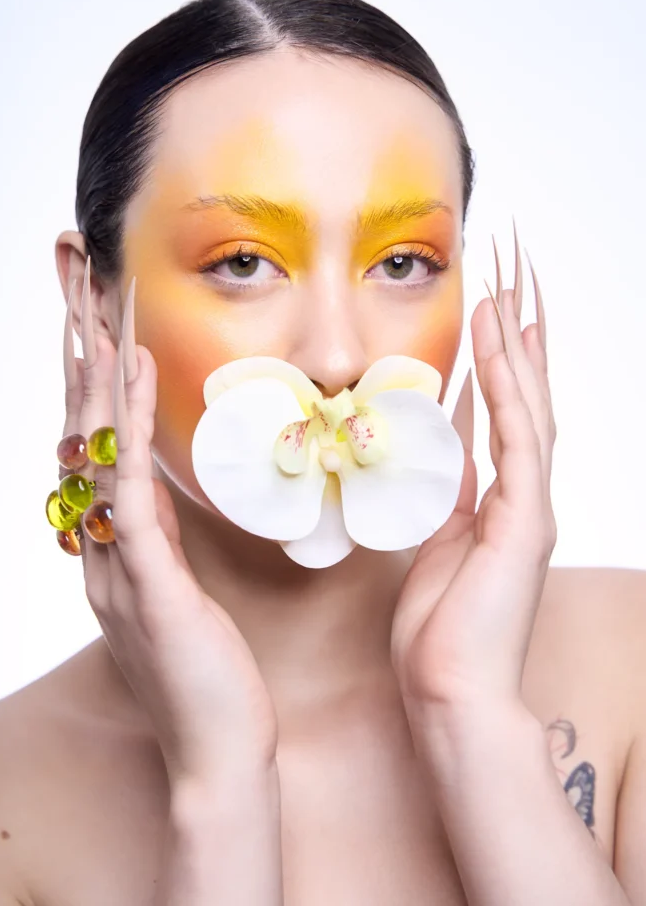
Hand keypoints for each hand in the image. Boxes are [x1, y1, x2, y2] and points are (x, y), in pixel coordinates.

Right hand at [61, 264, 276, 786]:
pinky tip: (132, 374)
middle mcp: (98, 549)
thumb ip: (157, 543)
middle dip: (78, 360)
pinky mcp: (146, 582)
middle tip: (74, 289)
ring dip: (93, 374)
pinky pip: (131, 490)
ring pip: (94, 450)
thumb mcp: (177, 594)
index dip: (91, 384)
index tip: (95, 323)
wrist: (216, 755)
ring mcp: (115, 565)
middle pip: (79, 436)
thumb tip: (153, 496)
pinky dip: (126, 425)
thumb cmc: (207, 676)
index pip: (94, 450)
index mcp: (112, 549)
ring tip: (95, 309)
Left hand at [391, 225, 556, 711]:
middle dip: (520, 327)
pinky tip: (501, 340)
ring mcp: (531, 505)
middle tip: (515, 266)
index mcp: (499, 496)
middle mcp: (523, 492)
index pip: (503, 407)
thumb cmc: (436, 630)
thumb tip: (428, 442)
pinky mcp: (527, 521)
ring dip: (520, 339)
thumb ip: (438, 489)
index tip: (494, 303)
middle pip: (526, 391)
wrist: (451, 693)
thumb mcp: (429, 540)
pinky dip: (510, 385)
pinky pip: (519, 437)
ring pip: (530, 402)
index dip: (500, 352)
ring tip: (512, 281)